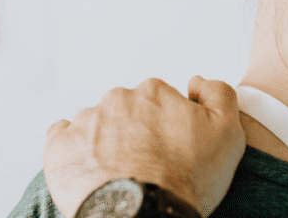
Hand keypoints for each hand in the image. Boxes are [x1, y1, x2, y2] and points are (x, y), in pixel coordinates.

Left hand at [43, 76, 245, 217]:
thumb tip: (197, 81)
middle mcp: (117, 100)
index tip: (171, 149)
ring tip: (120, 175)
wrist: (144, 215)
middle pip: (127, 112)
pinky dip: (74, 150)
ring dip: (107, 143)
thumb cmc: (185, 180)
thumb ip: (219, 94)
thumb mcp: (227, 133)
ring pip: (97, 126)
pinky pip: (63, 138)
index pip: (160, 101)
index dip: (168, 126)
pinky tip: (89, 168)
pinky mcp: (60, 147)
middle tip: (148, 165)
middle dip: (136, 132)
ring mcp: (86, 122)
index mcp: (153, 92)